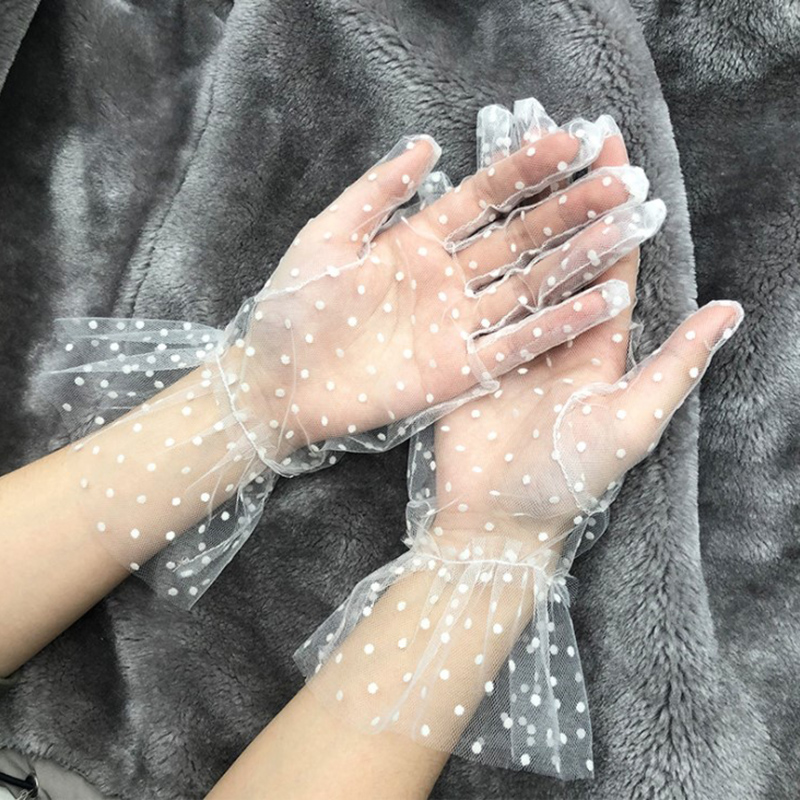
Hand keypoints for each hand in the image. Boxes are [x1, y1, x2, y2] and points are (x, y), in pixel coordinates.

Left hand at [225, 123, 655, 467]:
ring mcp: (457, 325)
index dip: (526, 170)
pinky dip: (557, 326)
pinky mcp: (460, 371)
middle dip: (569, 209)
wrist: (278, 381)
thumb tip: (427, 145)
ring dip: (577, 261)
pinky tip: (601, 303)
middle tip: (621, 183)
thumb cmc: (295, 308)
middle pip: (518, 238)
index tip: (572, 142)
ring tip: (627, 232)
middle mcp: (449, 280)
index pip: (483, 198)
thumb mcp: (330, 236)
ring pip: (528, 286)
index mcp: (419, 242)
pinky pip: (516, 345)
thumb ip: (378, 191)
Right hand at [416, 125, 741, 558]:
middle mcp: (556, 332)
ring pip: (516, 261)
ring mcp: (508, 339)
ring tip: (506, 150)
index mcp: (599, 342)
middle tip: (555, 128)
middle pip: (560, 248)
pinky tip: (459, 212)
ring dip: (514, 208)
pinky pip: (473, 294)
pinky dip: (470, 251)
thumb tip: (730, 310)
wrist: (495, 521)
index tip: (607, 147)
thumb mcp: (629, 421)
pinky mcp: (468, 351)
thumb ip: (675, 366)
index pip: (610, 259)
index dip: (611, 205)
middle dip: (560, 190)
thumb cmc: (567, 479)